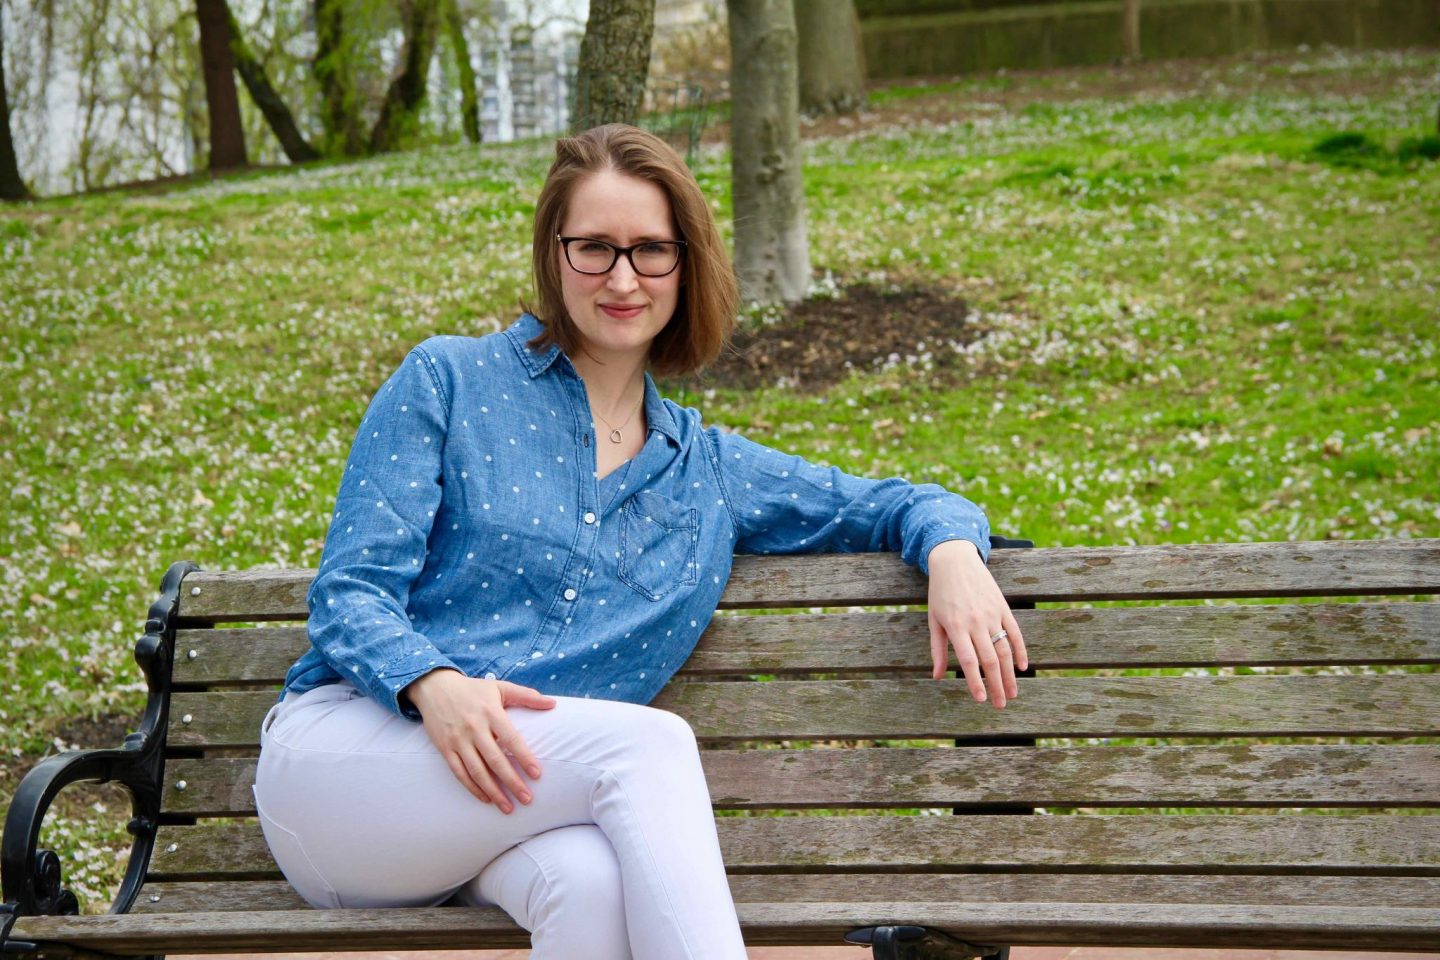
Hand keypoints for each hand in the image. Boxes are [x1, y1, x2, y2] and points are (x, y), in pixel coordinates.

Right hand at [404, 669, 556, 812]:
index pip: (511, 739)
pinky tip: (486, 799)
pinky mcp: (445, 749)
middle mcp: (474, 728)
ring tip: (508, 807)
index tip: (537, 774)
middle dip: (512, 782)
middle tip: (527, 799)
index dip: (524, 757)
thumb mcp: (500, 687)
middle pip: (495, 760)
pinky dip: (472, 788)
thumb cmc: (473, 689)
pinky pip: (459, 773)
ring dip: (494, 791)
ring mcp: (458, 740)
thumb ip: (527, 696)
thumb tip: (553, 704)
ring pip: (477, 771)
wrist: (434, 687)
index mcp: (491, 712)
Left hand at [926, 540, 1027, 708]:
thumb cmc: (940, 592)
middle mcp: (976, 622)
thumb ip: (937, 649)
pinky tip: (1023, 667)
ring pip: (1005, 650)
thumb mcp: (934, 620)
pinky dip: (1021, 651)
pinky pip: (1015, 633)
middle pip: (990, 660)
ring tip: (1012, 693)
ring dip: (1010, 674)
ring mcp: (992, 614)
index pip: (969, 662)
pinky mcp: (1003, 607)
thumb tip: (937, 677)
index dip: (976, 683)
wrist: (955, 560)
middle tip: (1001, 705)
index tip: (981, 700)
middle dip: (997, 686)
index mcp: (956, 627)